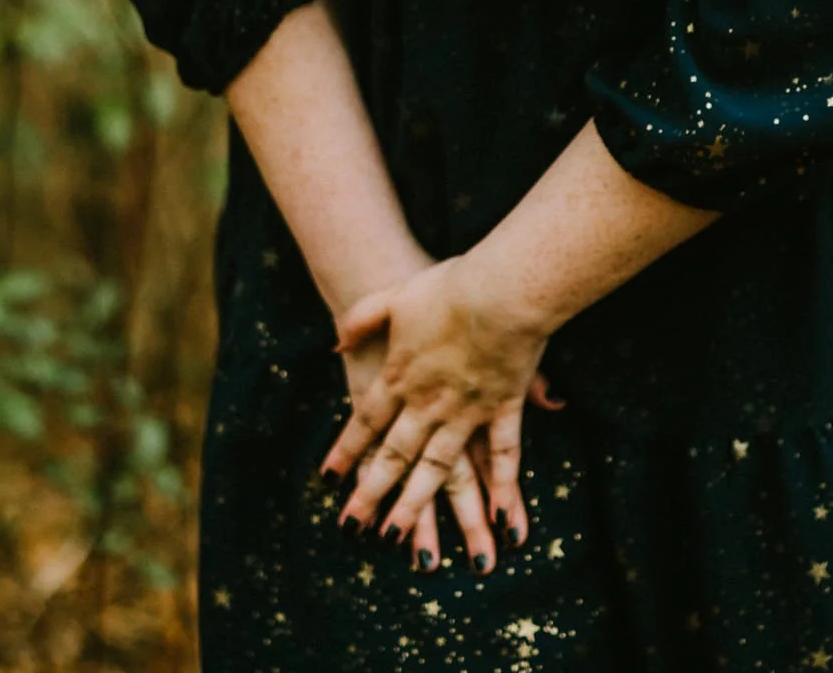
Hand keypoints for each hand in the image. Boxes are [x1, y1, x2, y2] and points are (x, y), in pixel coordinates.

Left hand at [322, 255, 562, 556]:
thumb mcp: (393, 296)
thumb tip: (336, 343)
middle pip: (394, 456)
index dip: (345, 452)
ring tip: (404, 544)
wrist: (499, 289)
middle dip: (372, 494)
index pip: (365, 422)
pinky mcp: (503, 407)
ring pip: (437, 469)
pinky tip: (502, 519)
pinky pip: (503, 455)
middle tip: (354, 528)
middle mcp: (427, 403)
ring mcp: (466, 410)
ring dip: (418, 506)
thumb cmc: (447, 287)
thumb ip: (363, 320)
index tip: (328, 480)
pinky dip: (504, 487)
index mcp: (400, 376)